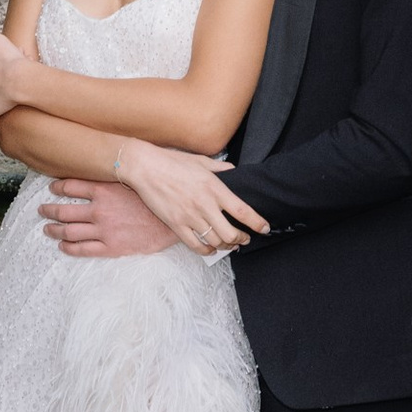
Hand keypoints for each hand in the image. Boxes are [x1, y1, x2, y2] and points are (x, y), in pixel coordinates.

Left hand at [39, 178, 177, 259]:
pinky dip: (69, 247)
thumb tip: (115, 160)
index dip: (59, 187)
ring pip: (69, 231)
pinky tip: (63, 245)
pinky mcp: (111, 247)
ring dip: (54, 229)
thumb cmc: (158, 197)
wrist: (175, 221)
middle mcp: (99, 210)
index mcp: (105, 189)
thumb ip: (121, 173)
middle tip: (42, 210)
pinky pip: (83, 249)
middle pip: (65, 211)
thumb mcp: (137, 178)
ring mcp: (104, 230)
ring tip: (47, 228)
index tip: (52, 188)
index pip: (72, 186)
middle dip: (50, 210)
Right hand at [115, 141, 270, 257]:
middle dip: (242, 239)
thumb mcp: (202, 161)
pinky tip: (211, 249)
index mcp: (215, 188)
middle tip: (244, 239)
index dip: (257, 223)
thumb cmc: (173, 162)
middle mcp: (205, 205)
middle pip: (231, 233)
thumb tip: (234, 171)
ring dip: (225, 246)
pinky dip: (206, 250)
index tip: (265, 228)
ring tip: (229, 244)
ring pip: (215, 241)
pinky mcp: (176, 225)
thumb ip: (221, 168)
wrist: (146, 167)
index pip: (243, 211)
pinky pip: (195, 245)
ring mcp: (190, 217)